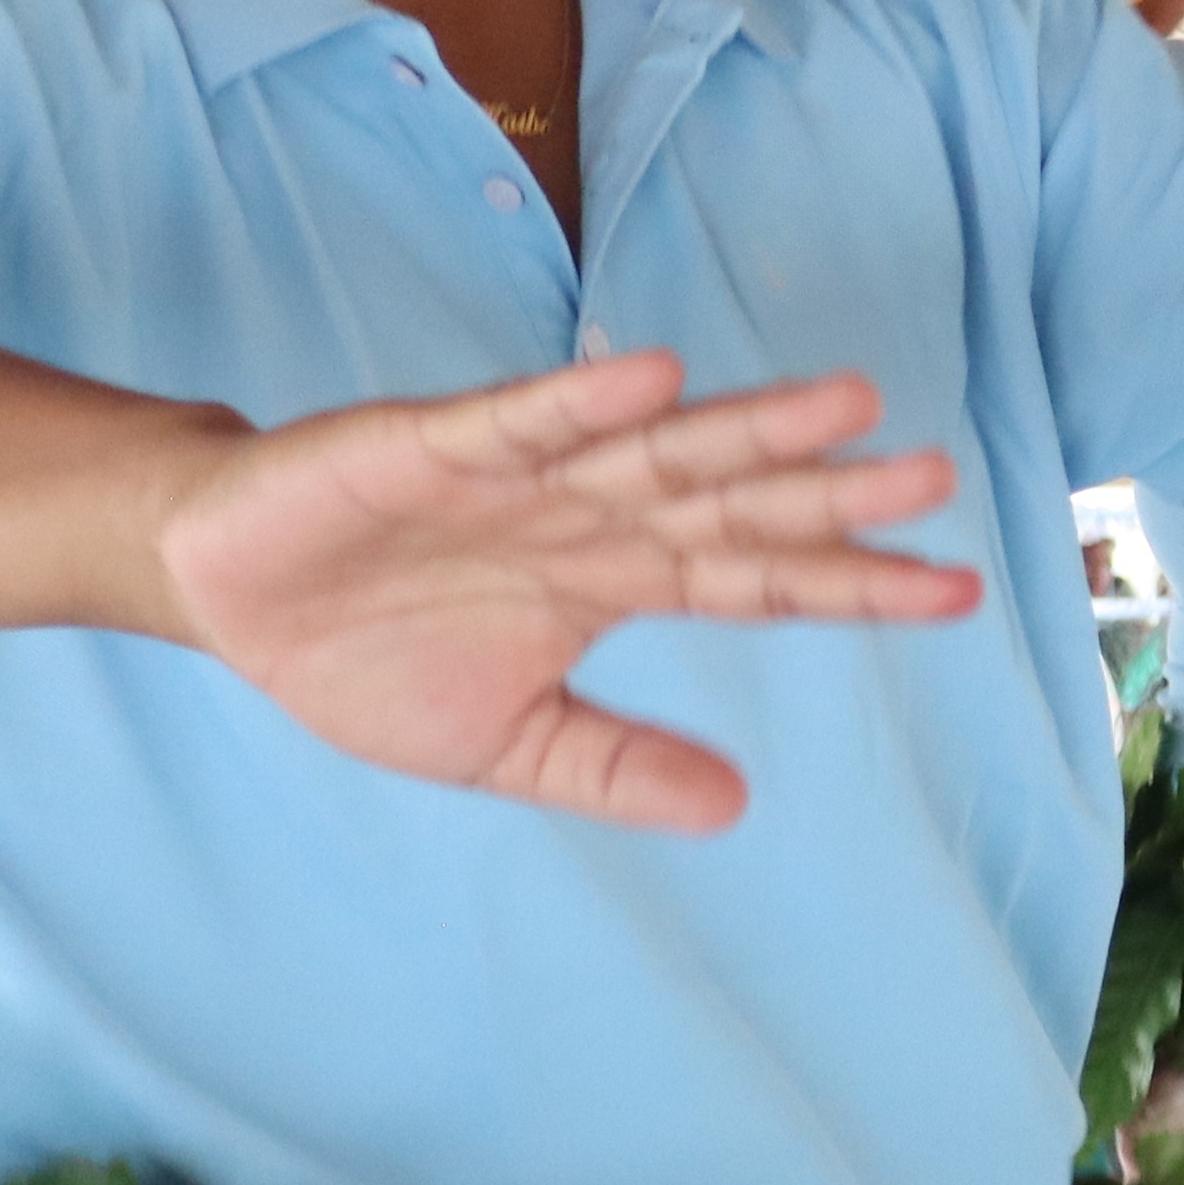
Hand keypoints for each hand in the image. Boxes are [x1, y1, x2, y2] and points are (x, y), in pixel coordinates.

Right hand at [150, 350, 980, 833]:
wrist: (226, 597)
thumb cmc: (365, 653)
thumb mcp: (503, 742)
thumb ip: (614, 767)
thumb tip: (735, 805)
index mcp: (615, 581)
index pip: (757, 582)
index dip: (852, 583)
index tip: (957, 588)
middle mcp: (591, 517)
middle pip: (734, 501)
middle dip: (832, 493)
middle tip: (938, 478)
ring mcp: (522, 474)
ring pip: (657, 447)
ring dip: (747, 426)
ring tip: (847, 404)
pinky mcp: (434, 444)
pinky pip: (521, 418)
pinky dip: (586, 398)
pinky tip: (657, 378)